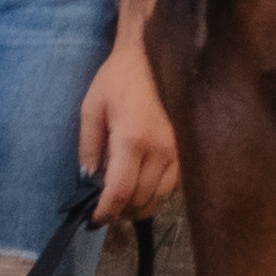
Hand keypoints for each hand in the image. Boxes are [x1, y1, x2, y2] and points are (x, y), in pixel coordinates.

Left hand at [80, 36, 178, 224]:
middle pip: (142, 200)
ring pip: (160, 197)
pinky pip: (174, 185)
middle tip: (105, 210)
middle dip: (121, 212)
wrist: (153, 54)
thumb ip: (89, 147)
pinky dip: (156, 192)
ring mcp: (179, 150)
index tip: (94, 220)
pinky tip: (143, 183)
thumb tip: (88, 179)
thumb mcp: (92, 109)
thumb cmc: (119, 79)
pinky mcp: (188, 149)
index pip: (120, 192)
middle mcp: (160, 150)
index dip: (106, 212)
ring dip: (140, 205)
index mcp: (132, 139)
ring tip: (123, 201)